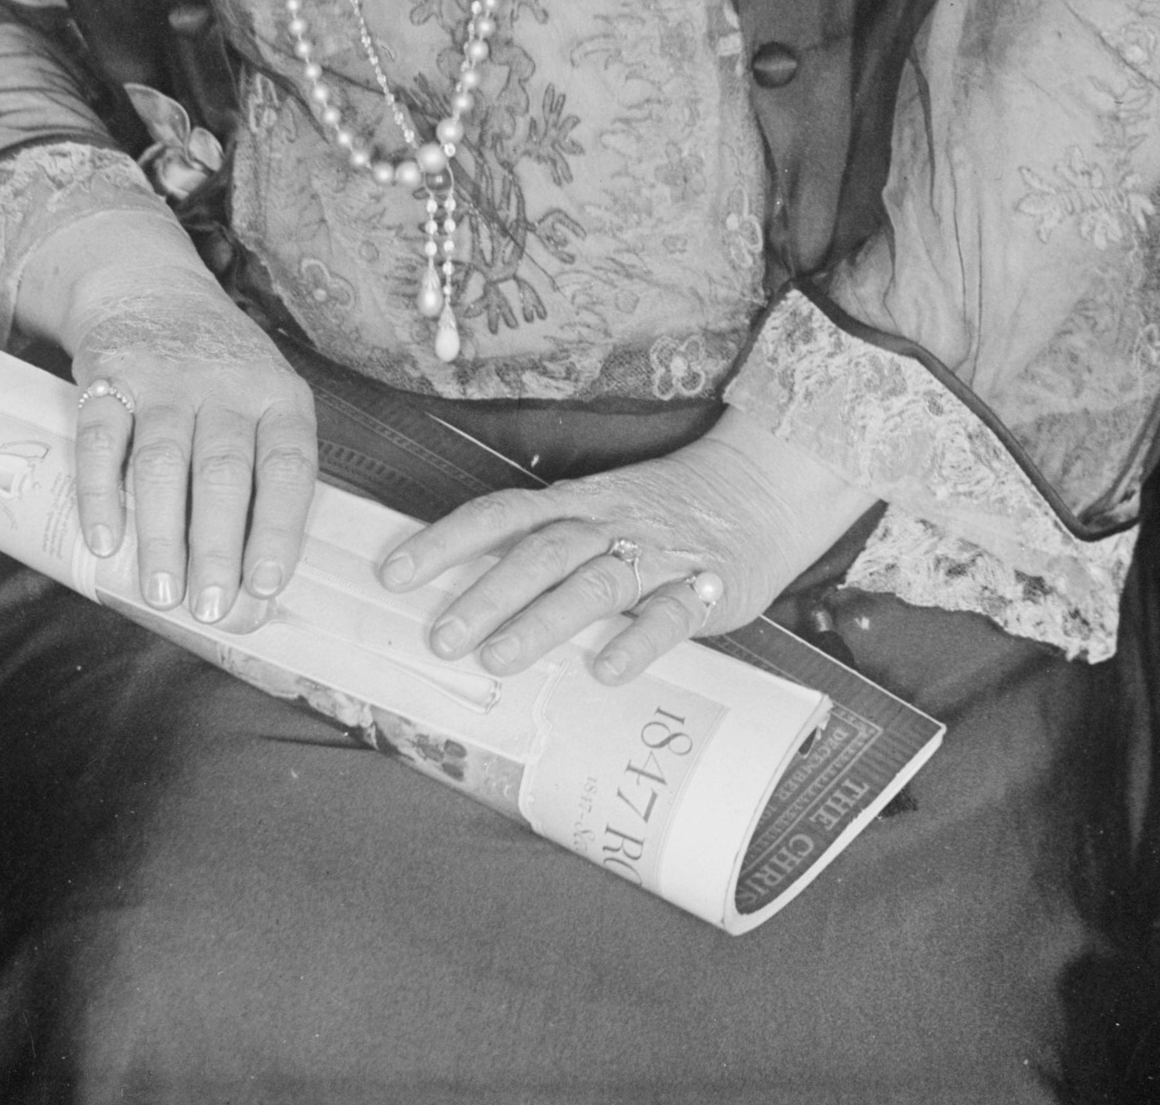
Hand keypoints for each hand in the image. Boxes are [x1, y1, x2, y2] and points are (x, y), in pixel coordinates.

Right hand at [20, 206, 316, 635]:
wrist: (150, 287)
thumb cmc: (220, 372)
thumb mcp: (265, 402)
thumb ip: (264, 478)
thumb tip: (259, 586)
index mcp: (278, 397)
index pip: (289, 467)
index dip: (279, 528)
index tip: (267, 586)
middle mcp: (227, 385)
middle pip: (225, 473)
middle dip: (217, 547)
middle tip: (208, 608)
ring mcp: (165, 380)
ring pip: (164, 462)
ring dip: (161, 533)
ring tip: (162, 594)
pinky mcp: (108, 377)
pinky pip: (102, 440)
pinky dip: (101, 493)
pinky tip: (103, 542)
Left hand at [380, 412, 875, 687]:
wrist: (764, 487)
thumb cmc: (668, 509)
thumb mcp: (602, 510)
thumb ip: (545, 543)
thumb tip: (460, 594)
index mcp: (579, 505)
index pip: (502, 515)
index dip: (448, 541)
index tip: (395, 573)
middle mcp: (610, 526)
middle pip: (541, 552)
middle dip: (486, 592)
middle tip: (440, 637)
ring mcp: (657, 557)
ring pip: (593, 583)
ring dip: (543, 621)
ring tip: (497, 660)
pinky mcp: (703, 589)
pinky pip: (668, 616)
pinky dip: (636, 643)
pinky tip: (604, 673)